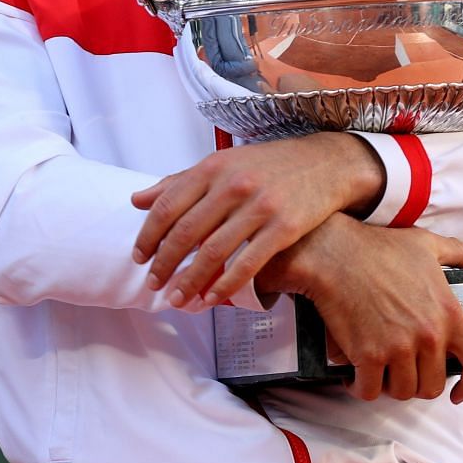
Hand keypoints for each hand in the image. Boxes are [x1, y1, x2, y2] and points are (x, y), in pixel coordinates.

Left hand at [130, 133, 383, 308]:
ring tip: (177, 298)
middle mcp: (233, 185)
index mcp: (212, 167)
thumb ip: (179, 182)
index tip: (139, 256)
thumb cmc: (267, 166)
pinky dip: (226, 284)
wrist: (325, 164)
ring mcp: (260, 206)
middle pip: (187, 231)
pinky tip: (212, 298)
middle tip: (153, 284)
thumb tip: (137, 200)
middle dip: (165, 262)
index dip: (150, 234)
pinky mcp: (285, 227)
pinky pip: (248, 263)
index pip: (168, 205)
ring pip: (214, 251)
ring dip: (191, 280)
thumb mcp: (222, 164)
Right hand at [262, 215, 462, 403]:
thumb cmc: (375, 248)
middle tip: (402, 371)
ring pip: (402, 391)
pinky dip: (360, 387)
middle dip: (417, 382)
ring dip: (390, 386)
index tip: (460, 391)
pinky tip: (354, 376)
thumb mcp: (424, 244)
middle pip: (433, 386)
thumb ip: (455, 251)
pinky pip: (369, 390)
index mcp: (449, 313)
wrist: (333, 253)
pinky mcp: (368, 355)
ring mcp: (398, 348)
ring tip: (379, 372)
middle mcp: (428, 336)